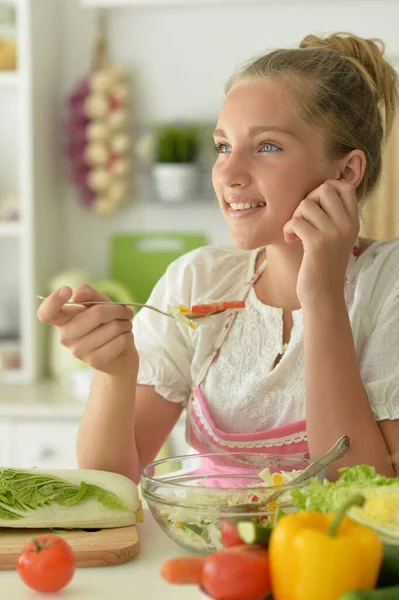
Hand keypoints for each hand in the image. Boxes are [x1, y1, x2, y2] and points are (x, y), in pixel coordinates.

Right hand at [37, 284, 137, 375]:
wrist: (118, 355)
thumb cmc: (105, 324)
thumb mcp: (98, 303)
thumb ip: (89, 293)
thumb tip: (79, 294)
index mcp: (62, 320)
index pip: (46, 313)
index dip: (53, 301)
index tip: (66, 290)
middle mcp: (66, 337)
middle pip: (96, 314)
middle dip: (117, 310)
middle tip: (124, 311)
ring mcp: (79, 352)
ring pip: (113, 327)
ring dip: (125, 323)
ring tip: (123, 326)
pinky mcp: (95, 361)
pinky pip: (121, 340)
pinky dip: (128, 335)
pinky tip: (123, 338)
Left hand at [283, 180, 358, 307]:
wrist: (323, 296)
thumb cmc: (323, 266)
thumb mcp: (335, 238)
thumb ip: (331, 216)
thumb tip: (314, 192)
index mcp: (353, 222)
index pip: (344, 187)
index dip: (325, 189)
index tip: (314, 207)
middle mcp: (346, 225)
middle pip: (323, 190)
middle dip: (307, 201)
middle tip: (302, 220)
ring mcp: (333, 234)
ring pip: (306, 205)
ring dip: (294, 217)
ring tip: (295, 233)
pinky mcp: (317, 244)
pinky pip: (295, 221)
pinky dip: (287, 229)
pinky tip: (290, 240)